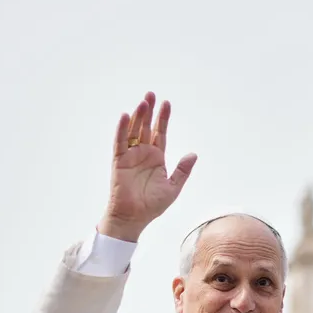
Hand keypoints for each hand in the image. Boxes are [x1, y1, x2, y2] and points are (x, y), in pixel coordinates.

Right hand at [99, 91, 197, 241]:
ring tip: (143, 102)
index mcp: (156, 158)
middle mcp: (143, 153)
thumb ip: (182, 170)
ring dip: (138, 116)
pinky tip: (126, 116)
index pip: (160, 133)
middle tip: (151, 94)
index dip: (163, 118)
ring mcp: (130, 156)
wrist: (134, 218)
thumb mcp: (173, 187)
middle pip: (146, 127)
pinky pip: (120, 142)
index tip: (167, 103)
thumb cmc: (152, 205)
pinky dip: (122, 129)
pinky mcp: (119, 161)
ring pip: (134, 131)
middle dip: (149, 111)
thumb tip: (193, 154)